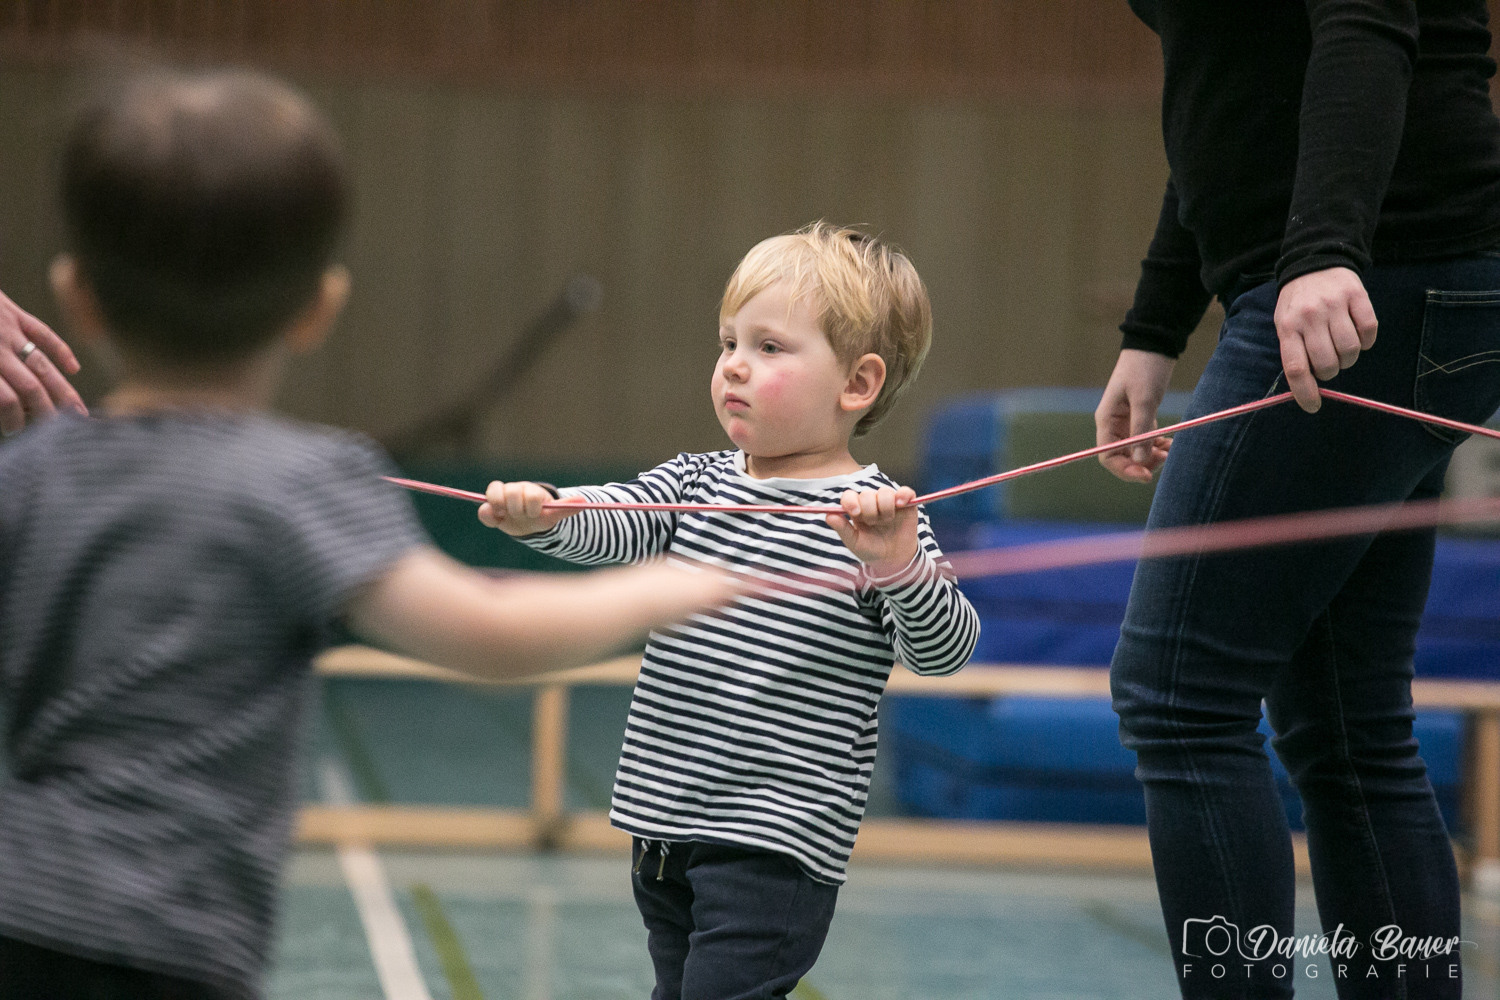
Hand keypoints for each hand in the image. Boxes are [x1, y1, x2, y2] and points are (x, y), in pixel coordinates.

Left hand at [0, 288, 85, 433]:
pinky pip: (43, 333)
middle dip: (46, 412)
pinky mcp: (13, 312)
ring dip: (63, 391)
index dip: (15, 420)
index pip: (5, 401)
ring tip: (79, 412)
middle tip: (55, 431)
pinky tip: (74, 369)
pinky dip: (62, 351)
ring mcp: (7, 328)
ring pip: (42, 365)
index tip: (17, 432)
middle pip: (30, 386)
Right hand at [478, 481, 580, 535]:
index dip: (533, 504)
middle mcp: (514, 490)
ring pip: (493, 492)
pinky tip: (496, 522)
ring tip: (505, 515)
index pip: (530, 494)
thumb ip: (565, 507)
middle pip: (511, 491)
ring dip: (499, 506)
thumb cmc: (541, 515)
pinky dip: (487, 516)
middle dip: (517, 506)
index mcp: (531, 491)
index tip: (535, 513)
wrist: (527, 522)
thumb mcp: (553, 513)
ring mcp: (501, 499)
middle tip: (521, 515)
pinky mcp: (491, 511)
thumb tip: (583, 500)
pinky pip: (483, 511)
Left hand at [826, 485, 918, 575]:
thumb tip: (828, 516)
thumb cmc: (871, 550)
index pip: (850, 496)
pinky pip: (906, 492)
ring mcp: (889, 502)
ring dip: (885, 507)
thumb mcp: (854, 542)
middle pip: (867, 494)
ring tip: (887, 521)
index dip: (851, 501)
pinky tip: (900, 505)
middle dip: (870, 510)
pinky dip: (903, 495)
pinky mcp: (906, 504)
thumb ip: (842, 529)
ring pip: (885, 492)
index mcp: (856, 509)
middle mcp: (872, 502)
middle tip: (873, 524)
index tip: (855, 513)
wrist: (893, 561)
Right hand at [1096, 348, 1174, 482]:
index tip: (1146, 475)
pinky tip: (1170, 444)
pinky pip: (1145, 441)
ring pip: (1135, 452)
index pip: (1107, 456)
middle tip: (1164, 460)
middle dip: (1141, 464)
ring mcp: (1126, 423)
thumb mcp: (1144, 399)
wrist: (1154, 345)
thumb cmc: (1145, 369)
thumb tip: (1141, 462)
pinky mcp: (1140, 418)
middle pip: (1122, 458)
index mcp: (1106, 421)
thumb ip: (1142, 431)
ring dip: (1151, 457)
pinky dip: (1157, 446)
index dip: (1125, 469)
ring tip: (1170, 451)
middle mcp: (1113, 425)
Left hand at [1274, 266, 1377, 412]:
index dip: (1305, 392)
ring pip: (1350, 350)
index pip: (1295, 368)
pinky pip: (1369, 331)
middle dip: (1330, 372)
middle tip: (1329, 362)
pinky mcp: (1357, 295)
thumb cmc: (1298, 302)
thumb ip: (1295, 351)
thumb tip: (1309, 387)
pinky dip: (1367, 341)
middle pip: (1326, 363)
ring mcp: (1334, 305)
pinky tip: (1358, 335)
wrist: (1314, 261)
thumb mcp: (1285, 324)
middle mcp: (1310, 316)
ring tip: (1342, 348)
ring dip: (1349, 358)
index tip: (1313, 407)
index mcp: (1287, 327)